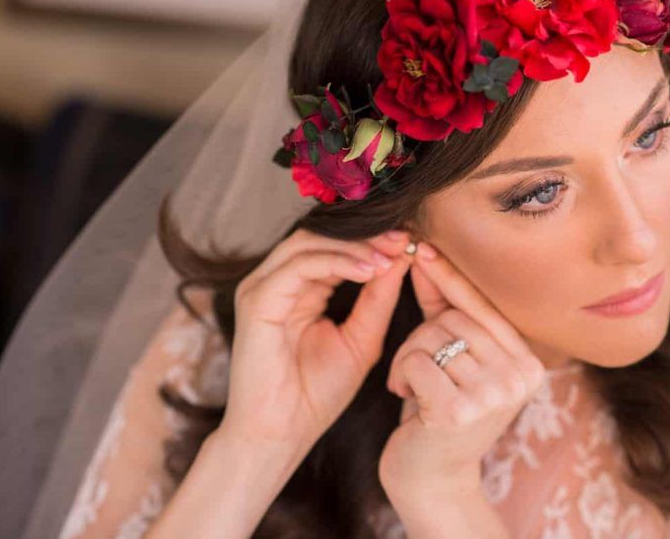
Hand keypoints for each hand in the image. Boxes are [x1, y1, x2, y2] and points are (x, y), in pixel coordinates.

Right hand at [216, 227, 413, 449]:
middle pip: (320, 235)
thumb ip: (378, 298)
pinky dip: (337, 262)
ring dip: (355, 245)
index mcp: (297, 289)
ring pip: (309, 242)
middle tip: (405, 239)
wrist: (280, 436)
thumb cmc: (315, 395)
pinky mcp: (257, 300)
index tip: (412, 241)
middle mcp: (275, 282)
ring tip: (392, 253)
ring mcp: (261, 288)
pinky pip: (299, 267)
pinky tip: (369, 270)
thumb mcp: (361, 339)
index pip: (333, 246)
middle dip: (366, 235)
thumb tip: (402, 257)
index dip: (373, 240)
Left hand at [378, 241, 546, 500]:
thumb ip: (443, 308)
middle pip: (453, 320)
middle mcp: (520, 377)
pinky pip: (417, 361)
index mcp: (527, 362)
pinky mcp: (460, 412)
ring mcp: (494, 396)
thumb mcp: (450, 358)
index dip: (451, 278)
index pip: (484, 307)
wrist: (431, 479)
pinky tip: (407, 399)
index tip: (423, 248)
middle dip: (421, 337)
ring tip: (412, 388)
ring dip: (408, 360)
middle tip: (414, 370)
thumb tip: (427, 254)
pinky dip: (401, 375)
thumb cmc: (439, 410)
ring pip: (432, 340)